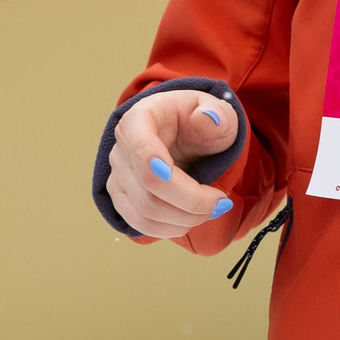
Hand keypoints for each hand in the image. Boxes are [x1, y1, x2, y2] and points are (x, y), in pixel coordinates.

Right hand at [105, 89, 241, 239]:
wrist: (184, 136)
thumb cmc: (198, 121)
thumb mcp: (217, 110)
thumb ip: (218, 113)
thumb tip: (209, 118)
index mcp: (140, 118)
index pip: (140, 145)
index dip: (158, 165)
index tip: (184, 178)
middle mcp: (122, 148)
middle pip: (149, 186)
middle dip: (191, 201)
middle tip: (221, 202)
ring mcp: (118, 176)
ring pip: (145, 211)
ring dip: (184, 219)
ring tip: (211, 210)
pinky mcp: (122, 199)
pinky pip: (141, 224)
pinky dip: (171, 228)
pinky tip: (192, 219)